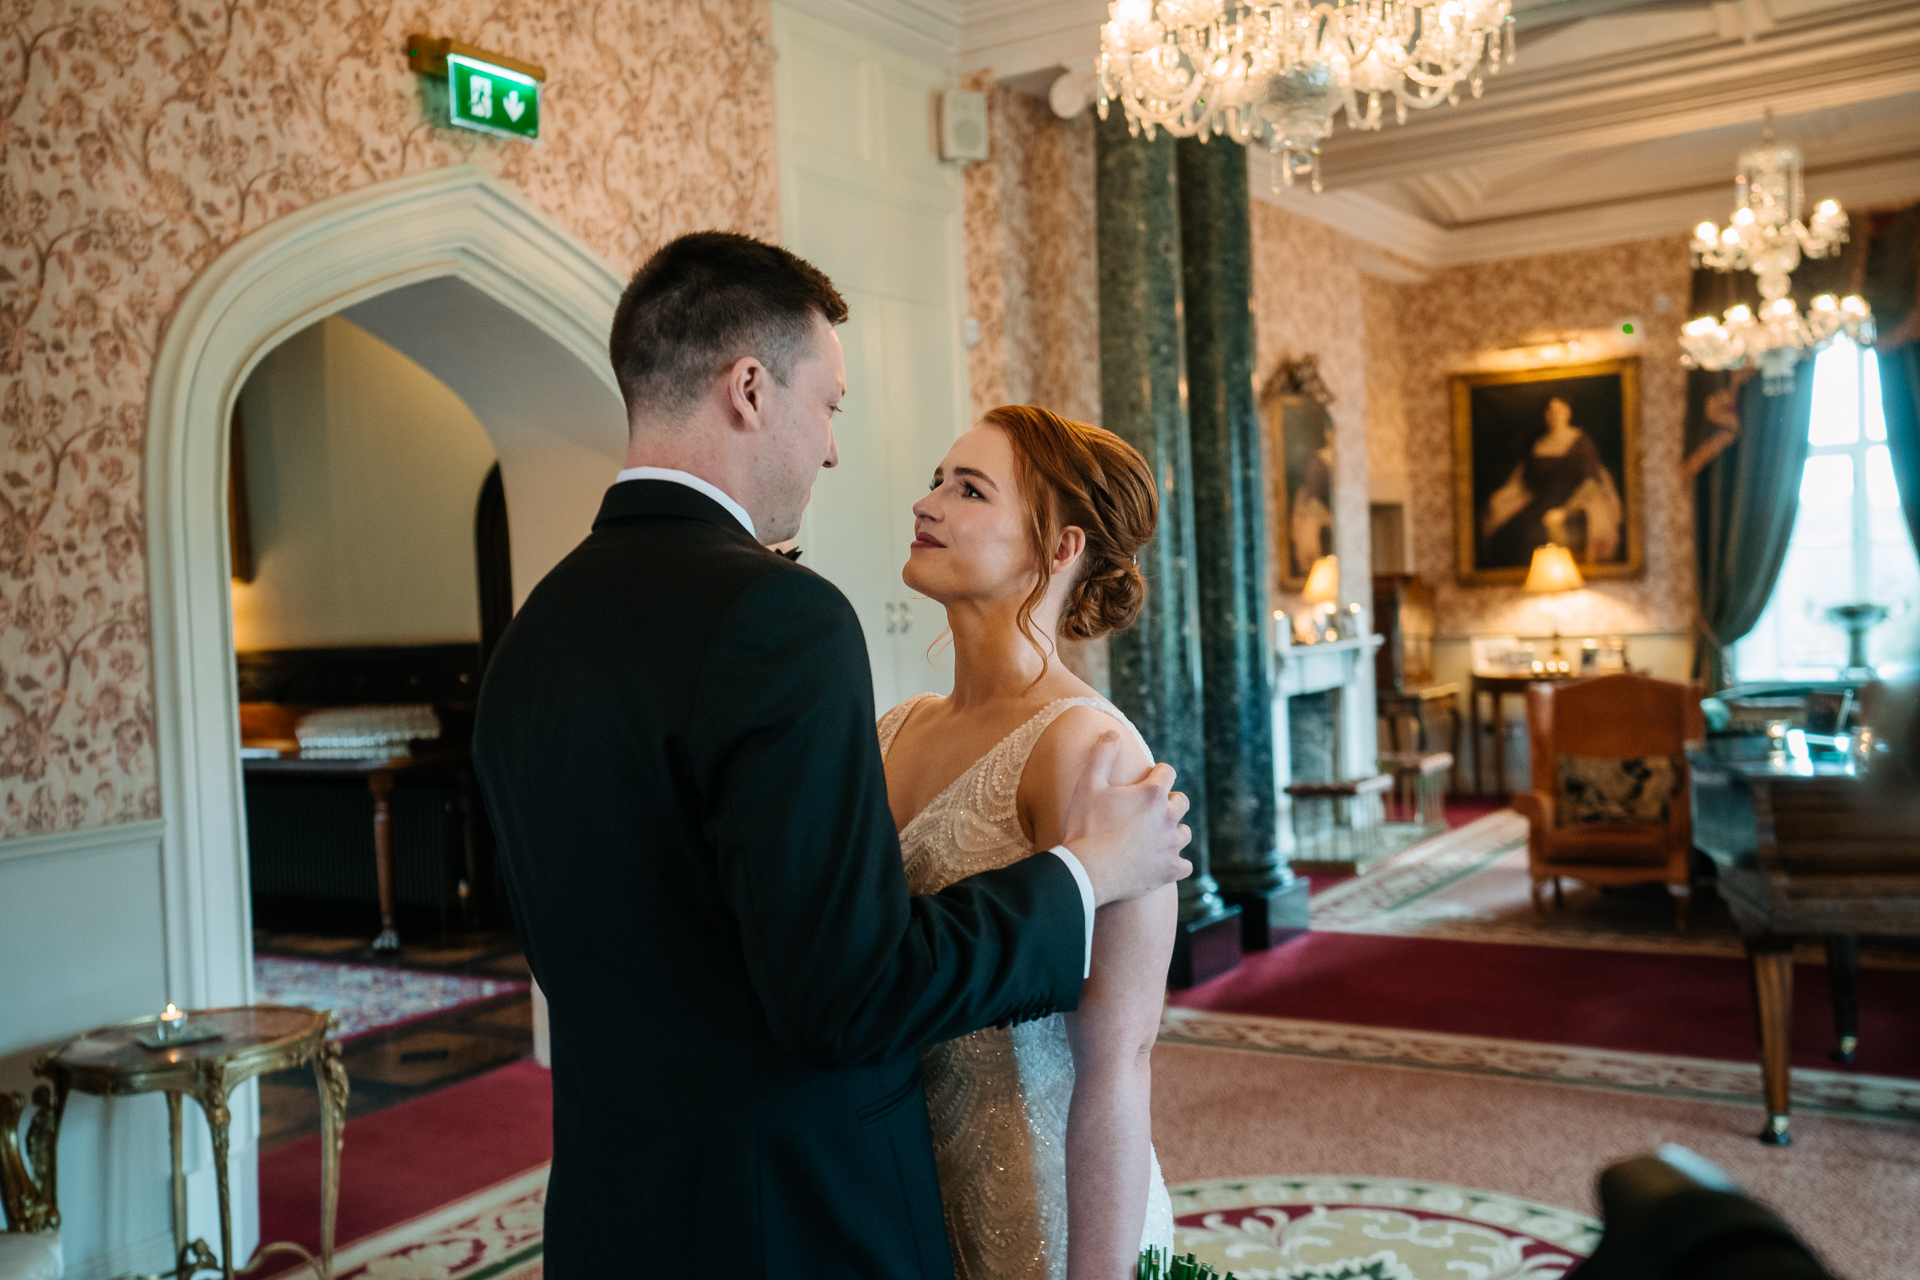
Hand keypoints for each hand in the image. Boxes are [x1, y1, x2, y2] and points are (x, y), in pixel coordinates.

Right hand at [1061, 732, 1192, 906]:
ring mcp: (1171, 846)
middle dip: (1169, 802)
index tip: (1148, 780)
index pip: (1168, 772)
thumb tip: (1112, 732)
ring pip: (1185, 833)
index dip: (1157, 774)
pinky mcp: (1170, 871)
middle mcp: (1168, 817)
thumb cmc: (1085, 826)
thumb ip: (1102, 755)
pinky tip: (1163, 863)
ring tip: (1156, 836)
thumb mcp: (1088, 785)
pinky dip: (1176, 864)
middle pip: (1182, 802)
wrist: (1087, 871)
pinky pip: (1185, 865)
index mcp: (1152, 794)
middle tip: (1150, 810)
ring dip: (1173, 831)